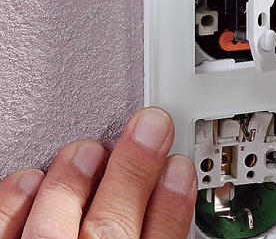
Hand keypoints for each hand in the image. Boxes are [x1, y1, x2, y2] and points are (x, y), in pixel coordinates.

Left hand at [0, 107, 196, 238]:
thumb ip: (158, 237)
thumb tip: (178, 200)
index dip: (171, 202)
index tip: (179, 168)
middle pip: (111, 226)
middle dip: (133, 170)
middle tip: (150, 127)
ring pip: (52, 226)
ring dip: (73, 181)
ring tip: (89, 147)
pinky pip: (1, 235)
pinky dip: (12, 207)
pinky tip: (29, 179)